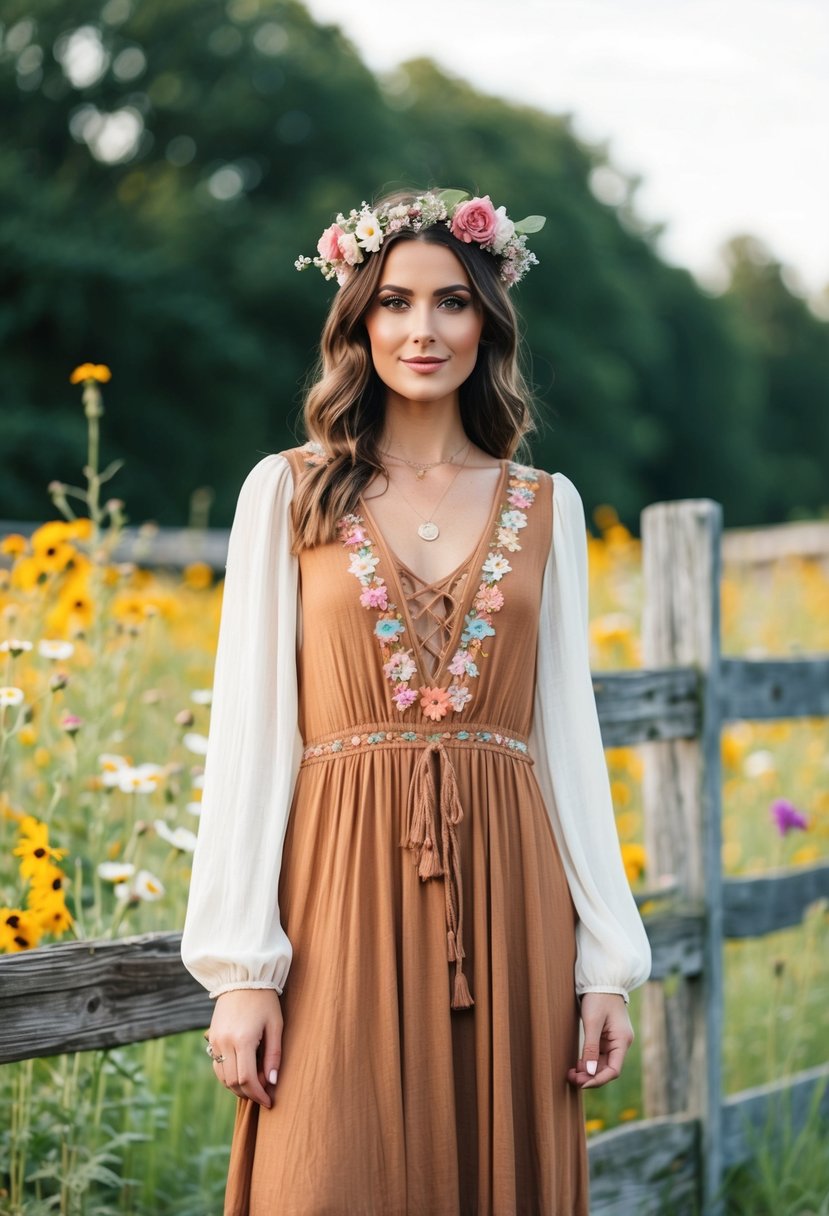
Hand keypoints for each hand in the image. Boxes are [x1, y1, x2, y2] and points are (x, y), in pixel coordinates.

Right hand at [206, 988, 282, 1107]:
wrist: (242, 977)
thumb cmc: (264, 1000)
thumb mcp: (275, 1025)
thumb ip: (274, 1055)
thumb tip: (272, 1082)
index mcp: (243, 1040)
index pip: (247, 1080)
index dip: (258, 1095)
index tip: (269, 1101)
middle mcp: (225, 1043)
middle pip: (233, 1082)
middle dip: (249, 1094)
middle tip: (263, 1095)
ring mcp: (215, 1040)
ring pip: (222, 1077)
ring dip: (237, 1087)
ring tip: (254, 1085)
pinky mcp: (212, 1037)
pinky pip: (217, 1065)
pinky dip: (228, 1075)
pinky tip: (241, 1073)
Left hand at [567, 992, 633, 1089]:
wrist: (601, 980)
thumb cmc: (598, 997)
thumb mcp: (592, 1022)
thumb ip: (591, 1048)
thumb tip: (589, 1072)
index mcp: (622, 1041)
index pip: (614, 1070)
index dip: (598, 1080)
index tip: (582, 1084)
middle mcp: (621, 1043)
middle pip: (607, 1069)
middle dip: (590, 1077)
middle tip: (572, 1078)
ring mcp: (614, 1041)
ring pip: (602, 1064)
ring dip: (588, 1071)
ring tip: (572, 1073)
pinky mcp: (606, 1038)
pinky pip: (599, 1055)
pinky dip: (589, 1062)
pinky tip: (578, 1064)